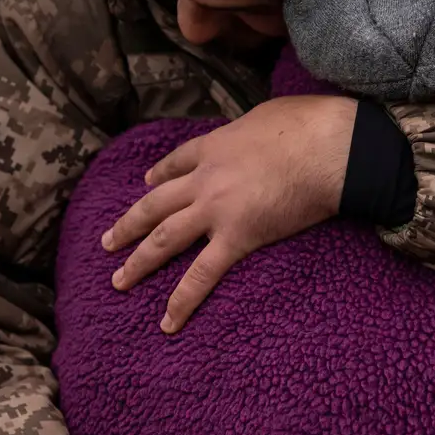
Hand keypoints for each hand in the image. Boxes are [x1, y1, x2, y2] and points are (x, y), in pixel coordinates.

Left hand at [103, 95, 357, 332]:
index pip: (177, 162)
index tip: (147, 183)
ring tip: (118, 281)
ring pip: (165, 239)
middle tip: (108, 242)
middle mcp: (204, 179)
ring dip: (138, 262)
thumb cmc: (307, 124)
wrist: (325, 148)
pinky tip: (168, 321)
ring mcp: (216, 210)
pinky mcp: (237, 238)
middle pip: (156, 204)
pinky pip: (202, 274)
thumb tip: (263, 129)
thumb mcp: (267, 113)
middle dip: (129, 225)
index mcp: (214, 146)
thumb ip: (253, 127)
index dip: (159, 175)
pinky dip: (182, 300)